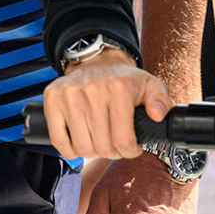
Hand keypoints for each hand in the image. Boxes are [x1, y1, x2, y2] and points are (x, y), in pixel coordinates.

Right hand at [39, 50, 169, 158]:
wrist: (97, 61)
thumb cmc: (124, 79)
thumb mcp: (151, 85)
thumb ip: (161, 100)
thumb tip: (157, 115)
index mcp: (118, 88)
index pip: (123, 141)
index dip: (130, 151)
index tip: (131, 147)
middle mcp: (92, 90)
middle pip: (102, 147)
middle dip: (112, 152)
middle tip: (115, 144)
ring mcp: (69, 94)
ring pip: (81, 147)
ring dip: (92, 151)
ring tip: (99, 141)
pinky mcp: (52, 98)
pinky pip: (58, 140)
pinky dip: (69, 149)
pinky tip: (79, 142)